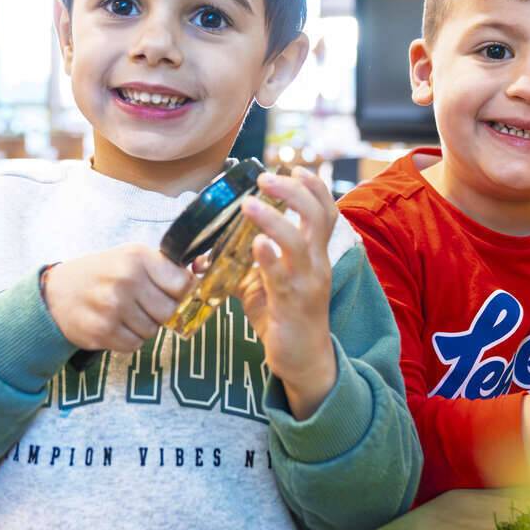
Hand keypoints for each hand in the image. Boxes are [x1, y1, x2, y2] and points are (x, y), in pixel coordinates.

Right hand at [42, 245, 189, 352]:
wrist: (56, 292)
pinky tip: (115, 325)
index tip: (174, 293)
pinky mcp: (102, 331)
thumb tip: (203, 268)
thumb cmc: (101, 273)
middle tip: (145, 305)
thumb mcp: (131, 257)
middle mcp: (126, 279)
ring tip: (126, 313)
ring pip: (152, 331)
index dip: (182, 293)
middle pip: (169, 311)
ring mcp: (113, 307)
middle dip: (161, 312)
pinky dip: (128, 340)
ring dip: (143, 327)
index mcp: (137, 257)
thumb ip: (166, 266)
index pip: (182, 283)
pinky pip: (134, 345)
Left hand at [238, 168, 338, 418]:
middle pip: (316, 217)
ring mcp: (307, 284)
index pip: (325, 211)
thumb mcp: (265, 284)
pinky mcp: (292, 305)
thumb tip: (204, 256)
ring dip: (274, 219)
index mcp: (315, 255)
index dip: (314, 187)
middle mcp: (317, 264)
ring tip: (250, 204)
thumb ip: (243, 265)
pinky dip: (268, 257)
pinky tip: (255, 243)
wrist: (304, 361)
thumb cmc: (285, 318)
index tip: (295, 168)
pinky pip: (282, 277)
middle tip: (266, 178)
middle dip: (293, 192)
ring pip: (299, 242)